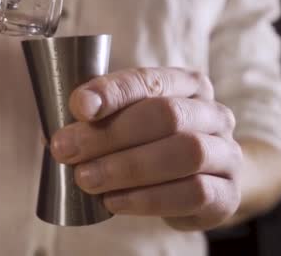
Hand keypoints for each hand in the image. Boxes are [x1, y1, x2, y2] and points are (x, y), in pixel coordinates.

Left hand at [50, 67, 242, 229]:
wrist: (202, 181)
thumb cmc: (153, 143)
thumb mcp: (129, 120)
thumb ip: (97, 119)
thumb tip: (53, 132)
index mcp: (187, 84)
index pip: (148, 79)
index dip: (112, 91)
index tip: (77, 106)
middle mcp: (213, 113)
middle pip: (166, 115)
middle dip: (110, 134)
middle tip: (66, 150)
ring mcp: (226, 153)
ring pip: (185, 153)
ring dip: (127, 167)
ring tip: (85, 179)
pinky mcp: (227, 193)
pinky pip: (194, 193)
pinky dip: (148, 199)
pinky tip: (114, 202)